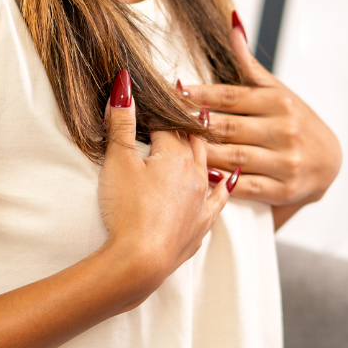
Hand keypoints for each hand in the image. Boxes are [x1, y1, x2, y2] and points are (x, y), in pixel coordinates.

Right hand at [98, 69, 229, 288]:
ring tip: (207, 130)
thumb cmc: (127, 210)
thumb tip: (124, 85)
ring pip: (210, 164)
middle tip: (189, 101)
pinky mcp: (200, 226)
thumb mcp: (118, 160)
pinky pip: (218, 199)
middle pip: (194, 139)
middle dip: (188, 121)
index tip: (166, 88)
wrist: (139, 261)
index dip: (163, 105)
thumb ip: (121, 122)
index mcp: (176, 154)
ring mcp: (201, 201)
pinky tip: (228, 179)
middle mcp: (196, 174)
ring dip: (206, 146)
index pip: (170, 122)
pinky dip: (223, 185)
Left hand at [181, 16, 341, 228]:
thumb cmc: (297, 122)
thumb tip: (233, 25)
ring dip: (201, 153)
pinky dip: (221, 182)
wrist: (330, 164)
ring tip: (173, 148)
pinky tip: (200, 176)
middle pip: (227, 127)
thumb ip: (250, 65)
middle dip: (194, 125)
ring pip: (232, 156)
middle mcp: (283, 130)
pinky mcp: (283, 189)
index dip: (199, 95)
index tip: (173, 92)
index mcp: (279, 102)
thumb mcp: (278, 91)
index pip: (231, 97)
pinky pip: (245, 186)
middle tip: (163, 122)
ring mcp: (285, 161)